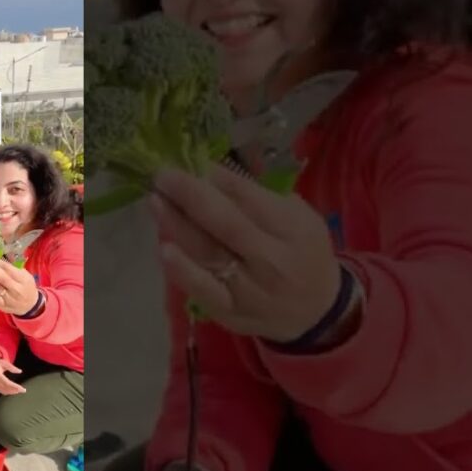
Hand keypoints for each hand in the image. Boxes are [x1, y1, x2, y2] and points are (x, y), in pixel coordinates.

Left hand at [0, 260, 39, 316]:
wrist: (30, 305)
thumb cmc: (26, 286)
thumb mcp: (24, 275)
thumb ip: (12, 268)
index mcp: (23, 280)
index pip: (10, 270)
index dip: (0, 263)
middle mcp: (17, 290)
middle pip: (2, 278)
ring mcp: (10, 299)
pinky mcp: (4, 306)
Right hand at [0, 353, 25, 395]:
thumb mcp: (4, 362)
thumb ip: (12, 367)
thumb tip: (20, 371)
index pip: (7, 383)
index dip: (15, 386)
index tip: (22, 388)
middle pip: (6, 388)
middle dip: (15, 390)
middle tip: (23, 390)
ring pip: (3, 391)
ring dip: (12, 392)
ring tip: (19, 391)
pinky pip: (1, 391)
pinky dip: (7, 392)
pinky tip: (12, 391)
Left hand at [149, 165, 345, 342]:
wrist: (316, 311)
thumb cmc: (301, 253)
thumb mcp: (297, 219)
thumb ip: (258, 198)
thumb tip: (209, 172)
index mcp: (293, 229)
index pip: (249, 198)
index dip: (216, 177)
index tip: (187, 160)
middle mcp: (272, 259)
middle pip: (226, 224)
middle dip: (191, 196)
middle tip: (162, 176)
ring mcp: (250, 289)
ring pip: (209, 254)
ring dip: (177, 226)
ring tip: (155, 201)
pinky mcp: (230, 311)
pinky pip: (204, 290)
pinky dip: (183, 271)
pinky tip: (163, 250)